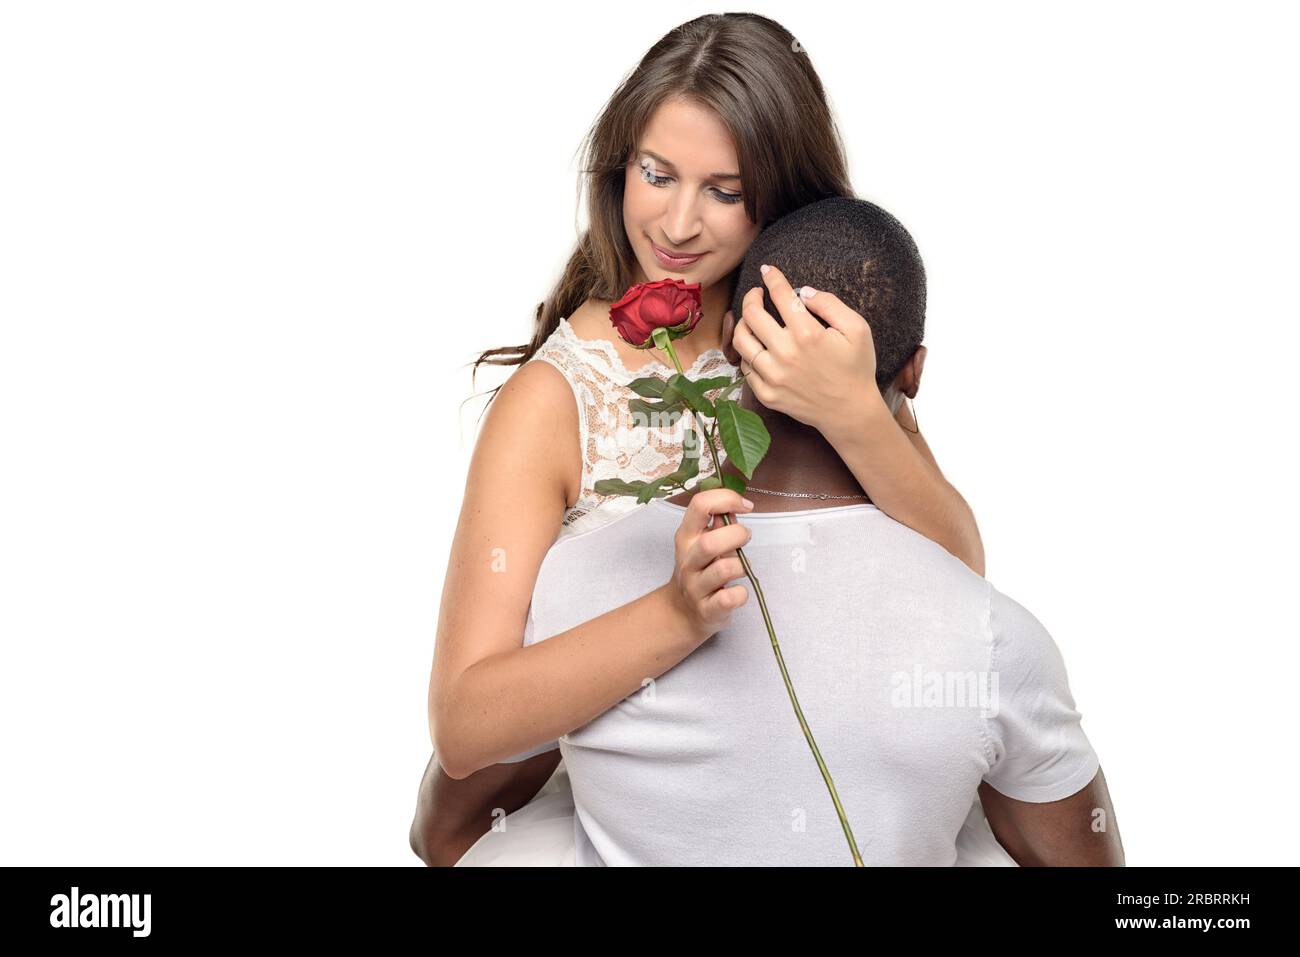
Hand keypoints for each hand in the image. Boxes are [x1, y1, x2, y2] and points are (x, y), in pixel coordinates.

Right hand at [665, 489, 753, 642]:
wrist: (683, 612)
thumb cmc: (700, 571)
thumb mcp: (702, 543)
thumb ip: (720, 525)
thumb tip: (737, 506)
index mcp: (686, 537)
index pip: (700, 505)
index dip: (727, 499)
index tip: (745, 506)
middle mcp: (687, 560)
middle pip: (711, 542)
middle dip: (737, 535)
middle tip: (745, 538)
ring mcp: (695, 586)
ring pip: (724, 569)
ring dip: (742, 566)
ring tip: (741, 568)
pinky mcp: (707, 609)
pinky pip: (730, 598)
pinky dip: (741, 594)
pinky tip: (738, 591)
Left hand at [730, 263, 883, 429]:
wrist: (850, 411)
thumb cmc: (856, 368)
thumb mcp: (857, 329)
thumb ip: (830, 304)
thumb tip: (802, 292)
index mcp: (808, 334)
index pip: (781, 296)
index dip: (772, 278)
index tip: (767, 270)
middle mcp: (785, 354)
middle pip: (752, 315)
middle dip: (751, 297)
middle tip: (756, 293)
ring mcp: (773, 376)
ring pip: (741, 341)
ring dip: (743, 323)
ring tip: (751, 318)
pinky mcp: (767, 394)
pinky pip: (746, 368)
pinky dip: (748, 353)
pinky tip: (758, 347)